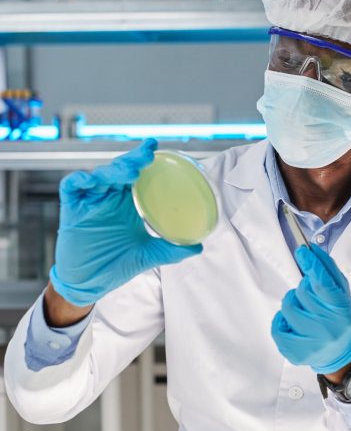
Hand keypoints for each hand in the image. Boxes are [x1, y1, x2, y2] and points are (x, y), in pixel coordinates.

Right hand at [50, 139, 202, 306]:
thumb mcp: (148, 255)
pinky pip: (72, 186)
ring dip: (114, 170)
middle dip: (132, 159)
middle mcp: (109, 198)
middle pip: (119, 170)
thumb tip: (198, 247)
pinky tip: (92, 179)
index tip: (155, 146)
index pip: (137, 175)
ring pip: (99, 175)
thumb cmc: (116, 265)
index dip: (143, 159)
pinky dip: (81, 179)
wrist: (89, 284)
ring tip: (130, 171)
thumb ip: (171, 250)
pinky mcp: (72, 209)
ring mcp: (90, 202)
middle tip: (147, 154)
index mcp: (127, 203)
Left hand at [271, 243, 350, 373]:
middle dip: (303, 287)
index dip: (311, 265)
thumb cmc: (339, 317)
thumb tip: (313, 249)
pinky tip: (293, 323)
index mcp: (342, 311)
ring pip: (288, 306)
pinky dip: (282, 320)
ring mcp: (311, 343)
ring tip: (303, 310)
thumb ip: (328, 270)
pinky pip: (277, 326)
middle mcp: (328, 328)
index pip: (323, 284)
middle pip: (303, 292)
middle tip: (310, 293)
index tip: (302, 251)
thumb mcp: (342, 293)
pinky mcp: (295, 353)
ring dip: (292, 302)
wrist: (340, 353)